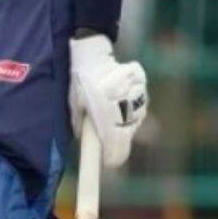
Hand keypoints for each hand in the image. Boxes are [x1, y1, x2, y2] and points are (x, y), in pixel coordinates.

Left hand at [69, 35, 148, 168]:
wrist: (90, 54)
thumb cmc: (78, 83)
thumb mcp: (75, 109)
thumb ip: (86, 129)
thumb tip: (93, 145)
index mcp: (104, 113)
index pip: (116, 147)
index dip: (112, 158)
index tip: (108, 164)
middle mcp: (123, 105)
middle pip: (126, 135)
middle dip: (116, 137)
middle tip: (105, 133)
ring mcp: (136, 94)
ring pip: (134, 120)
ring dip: (124, 120)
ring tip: (110, 108)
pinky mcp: (142, 84)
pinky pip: (139, 105)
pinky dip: (130, 105)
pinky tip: (119, 97)